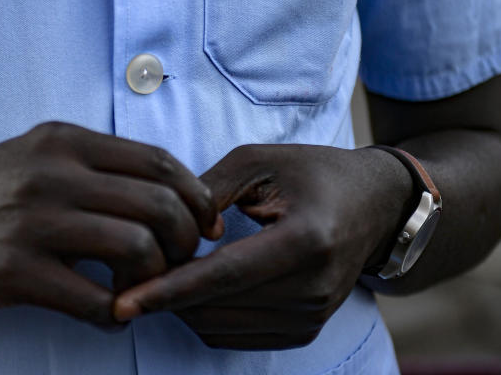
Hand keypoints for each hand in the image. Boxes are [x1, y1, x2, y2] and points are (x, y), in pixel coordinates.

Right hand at [0, 122, 222, 325]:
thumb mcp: (37, 156)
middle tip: (176, 264)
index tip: (205, 225)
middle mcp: (52, 172)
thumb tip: (168, 193)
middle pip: (159, 204)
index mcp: (64, 141)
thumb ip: (94, 166)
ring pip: (137, 249)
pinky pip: (94, 299)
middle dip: (186, 243)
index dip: (196, 197)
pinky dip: (117, 314)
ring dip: (154, 280)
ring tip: (138, 291)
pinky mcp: (14, 270)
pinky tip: (109, 314)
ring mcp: (33, 220)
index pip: (159, 161)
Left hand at [113, 144, 412, 348]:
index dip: (170, 290)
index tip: (125, 300)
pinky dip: (204, 318)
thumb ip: (208, 190)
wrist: (375, 205)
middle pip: (217, 307)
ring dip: (182, 308)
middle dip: (166, 295)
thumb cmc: (312, 173)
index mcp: (306, 240)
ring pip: (220, 329)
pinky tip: (191, 288)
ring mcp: (313, 316)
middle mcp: (314, 287)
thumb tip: (165, 228)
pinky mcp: (305, 331)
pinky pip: (236, 338)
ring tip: (162, 272)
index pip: (224, 275)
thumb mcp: (259, 160)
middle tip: (133, 265)